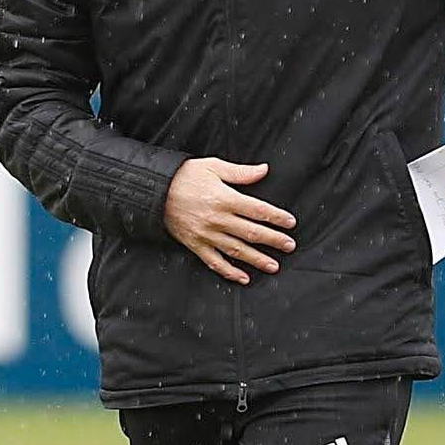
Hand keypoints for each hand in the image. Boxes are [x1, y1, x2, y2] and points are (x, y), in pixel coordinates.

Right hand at [163, 158, 296, 283]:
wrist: (154, 191)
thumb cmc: (183, 176)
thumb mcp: (212, 166)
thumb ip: (240, 172)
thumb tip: (263, 170)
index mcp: (224, 198)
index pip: (257, 210)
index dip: (276, 217)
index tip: (290, 223)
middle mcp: (217, 219)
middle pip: (252, 232)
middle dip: (273, 240)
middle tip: (290, 246)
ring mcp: (206, 235)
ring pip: (237, 251)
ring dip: (257, 260)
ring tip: (274, 265)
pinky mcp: (195, 245)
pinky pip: (215, 262)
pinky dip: (230, 272)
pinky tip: (243, 278)